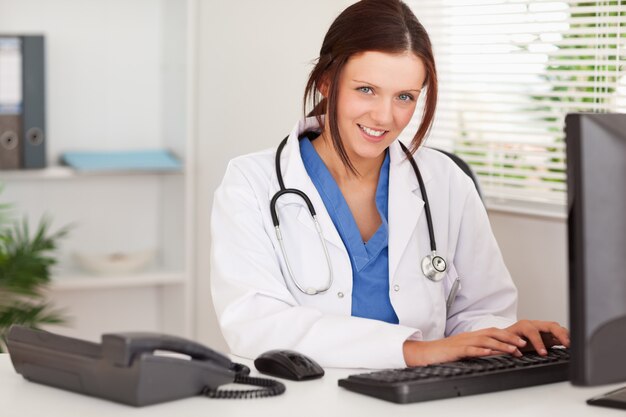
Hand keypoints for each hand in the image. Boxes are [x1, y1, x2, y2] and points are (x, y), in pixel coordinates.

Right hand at [403, 327, 527, 366]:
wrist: (426, 353)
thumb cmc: (444, 353)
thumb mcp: (464, 349)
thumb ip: (477, 349)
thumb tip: (493, 352)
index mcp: (471, 336)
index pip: (493, 332)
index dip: (508, 335)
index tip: (521, 342)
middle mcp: (469, 336)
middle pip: (492, 333)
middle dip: (509, 338)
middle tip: (522, 343)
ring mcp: (462, 342)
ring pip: (484, 340)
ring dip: (500, 344)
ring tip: (512, 349)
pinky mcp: (455, 350)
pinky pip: (469, 349)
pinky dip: (480, 350)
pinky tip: (489, 352)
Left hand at [505, 320, 569, 355]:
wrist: (506, 338)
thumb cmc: (505, 341)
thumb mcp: (504, 344)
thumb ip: (510, 347)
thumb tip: (517, 352)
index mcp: (523, 326)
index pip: (532, 331)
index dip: (538, 342)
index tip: (543, 353)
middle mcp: (534, 325)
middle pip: (549, 325)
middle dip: (559, 333)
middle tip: (567, 344)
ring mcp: (543, 330)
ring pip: (556, 328)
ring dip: (565, 335)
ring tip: (572, 345)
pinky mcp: (548, 336)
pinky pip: (559, 335)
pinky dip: (565, 339)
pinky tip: (571, 346)